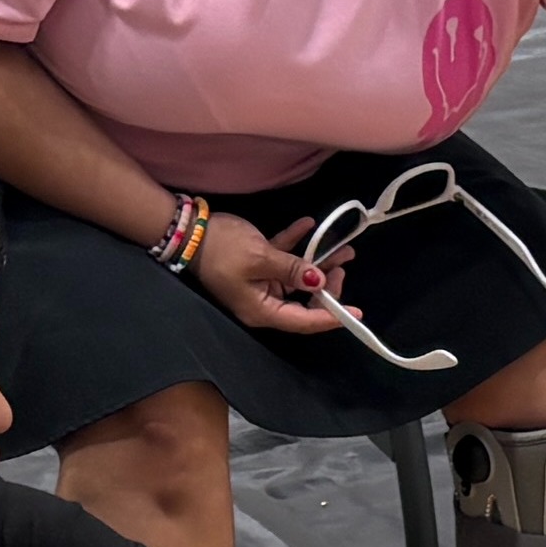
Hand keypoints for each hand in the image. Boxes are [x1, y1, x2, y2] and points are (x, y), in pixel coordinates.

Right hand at [185, 210, 338, 334]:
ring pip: (298, 279)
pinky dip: (296, 245)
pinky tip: (309, 225)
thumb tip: (319, 281)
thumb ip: (293, 270)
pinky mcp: (257, 264)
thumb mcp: (261, 257)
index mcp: (262, 310)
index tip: (357, 313)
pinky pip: (284, 259)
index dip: (332, 318)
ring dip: (318, 263)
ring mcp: (260, 283)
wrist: (188, 230)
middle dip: (327, 286)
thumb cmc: (222, 248)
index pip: (303, 321)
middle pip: (304, 303)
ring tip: (341, 248)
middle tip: (341, 265)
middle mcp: (264, 301)